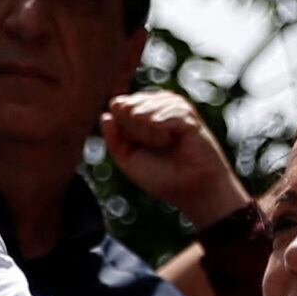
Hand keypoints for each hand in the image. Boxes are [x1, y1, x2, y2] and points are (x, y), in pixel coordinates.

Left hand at [103, 91, 252, 226]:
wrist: (191, 190)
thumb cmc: (162, 176)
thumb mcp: (128, 160)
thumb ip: (114, 139)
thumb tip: (105, 115)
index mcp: (144, 113)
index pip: (119, 105)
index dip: (122, 127)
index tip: (137, 145)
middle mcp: (159, 106)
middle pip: (129, 105)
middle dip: (134, 130)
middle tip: (153, 146)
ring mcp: (175, 108)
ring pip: (145, 109)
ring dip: (148, 133)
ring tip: (164, 145)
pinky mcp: (188, 115)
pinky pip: (162, 116)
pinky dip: (161, 132)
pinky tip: (171, 141)